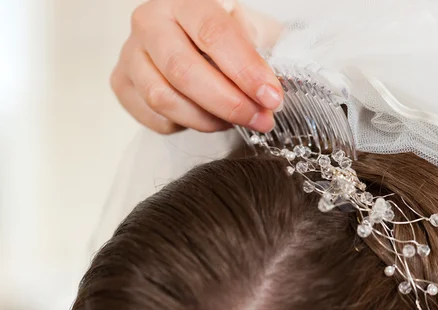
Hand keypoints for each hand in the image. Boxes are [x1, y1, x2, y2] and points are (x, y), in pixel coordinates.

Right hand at [110, 0, 282, 133]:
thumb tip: (272, 90)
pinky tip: (206, 118)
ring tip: (234, 120)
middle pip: (184, 71)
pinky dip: (184, 125)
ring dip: (207, 120)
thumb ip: (264, 51)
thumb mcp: (252, 30)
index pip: (214, 34)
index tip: (271, 98)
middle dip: (229, 103)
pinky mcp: (121, 83)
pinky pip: (152, 117)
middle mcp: (150, 22)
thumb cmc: (226, 36)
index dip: (246, 71)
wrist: (193, 40)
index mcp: (186, 0)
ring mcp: (131, 53)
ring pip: (163, 98)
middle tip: (260, 119)